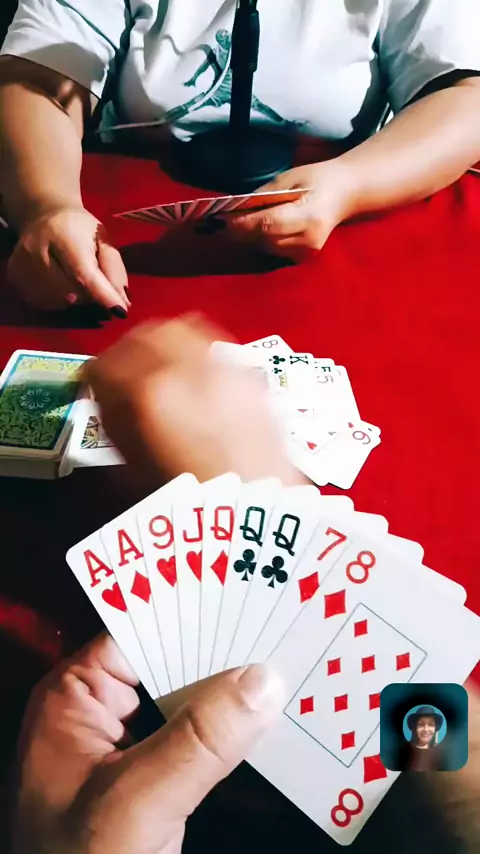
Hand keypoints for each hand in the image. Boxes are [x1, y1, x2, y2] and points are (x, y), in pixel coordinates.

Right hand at [6, 205, 129, 313]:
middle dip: (91, 296)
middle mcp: (36, 249)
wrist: (43, 215)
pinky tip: (61, 283)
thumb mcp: (103, 238)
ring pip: (60, 302)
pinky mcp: (14, 278)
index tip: (121, 311)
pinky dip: (60, 301)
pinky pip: (45, 304)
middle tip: (95, 282)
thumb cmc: (80, 228)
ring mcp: (21, 265)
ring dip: (76, 299)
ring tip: (75, 279)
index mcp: (63, 234)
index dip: (103, 294)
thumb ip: (113, 268)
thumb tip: (123, 303)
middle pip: (72, 292)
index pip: (84, 272)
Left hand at [14, 633, 282, 853]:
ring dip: (235, 692)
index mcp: (74, 697)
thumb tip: (265, 679)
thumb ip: (199, 741)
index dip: (195, 610)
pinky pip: (197, 740)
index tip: (252, 590)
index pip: (141, 631)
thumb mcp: (137, 801)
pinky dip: (232, 733)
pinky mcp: (151, 779)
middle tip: (286, 624)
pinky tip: (276, 719)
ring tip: (294, 661)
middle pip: (170, 664)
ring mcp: (126, 747)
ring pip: (190, 702)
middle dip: (225, 651)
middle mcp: (99, 711)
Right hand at [85, 315, 305, 485]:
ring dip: (160, 341)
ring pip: (180, 329)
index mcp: (151, 397)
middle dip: (125, 350)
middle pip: (144, 336)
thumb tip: (105, 397)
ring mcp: (223, 368)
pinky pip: (214, 346)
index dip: (93, 376)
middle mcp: (187, 371)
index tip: (92, 385)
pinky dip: (194, 350)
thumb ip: (116, 424)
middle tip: (121, 370)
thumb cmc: (192, 500)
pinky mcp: (248, 374)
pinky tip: (192, 372)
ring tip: (156, 363)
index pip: (106, 365)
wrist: (256, 507)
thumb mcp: (136, 468)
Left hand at [226, 161, 352, 260]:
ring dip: (247, 237)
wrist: (346, 194)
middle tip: (215, 223)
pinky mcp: (303, 257)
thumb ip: (264, 195)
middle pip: (263, 240)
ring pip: (265, 248)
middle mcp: (308, 240)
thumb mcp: (290, 178)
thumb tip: (236, 207)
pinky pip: (273, 251)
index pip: (267, 225)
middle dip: (239, 231)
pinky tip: (250, 230)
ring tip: (229, 225)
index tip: (220, 218)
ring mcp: (306, 252)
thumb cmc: (319, 179)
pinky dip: (259, 240)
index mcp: (309, 218)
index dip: (242, 224)